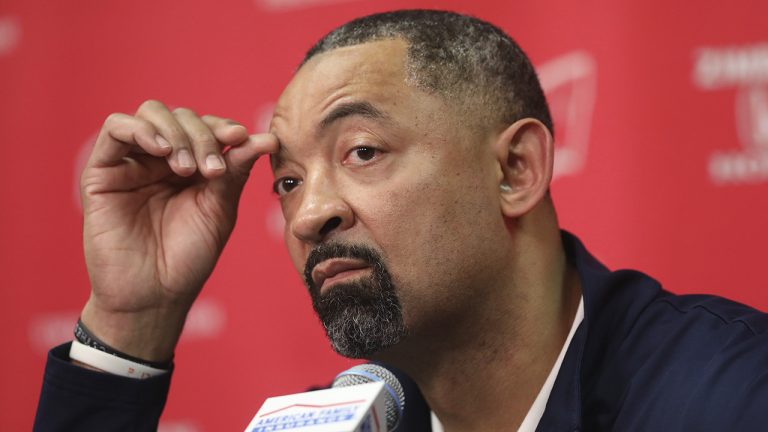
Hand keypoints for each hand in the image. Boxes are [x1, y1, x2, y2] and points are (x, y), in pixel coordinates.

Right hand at [78, 100, 277, 361]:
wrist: (154, 296)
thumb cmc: (188, 258)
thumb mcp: (219, 209)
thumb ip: (235, 171)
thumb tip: (267, 138)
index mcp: (190, 166)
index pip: (206, 127)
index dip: (224, 127)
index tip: (242, 137)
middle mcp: (160, 160)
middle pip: (181, 117)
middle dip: (203, 136)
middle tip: (212, 170)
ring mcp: (131, 163)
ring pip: (150, 114)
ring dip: (176, 132)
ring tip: (187, 168)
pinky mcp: (102, 172)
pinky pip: (114, 129)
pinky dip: (141, 130)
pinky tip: (162, 151)